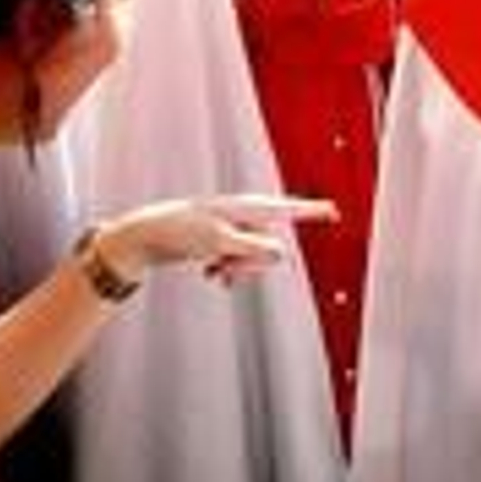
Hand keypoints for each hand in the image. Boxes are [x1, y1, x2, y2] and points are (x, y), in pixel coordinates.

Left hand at [93, 195, 339, 289]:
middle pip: (270, 246)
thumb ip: (254, 249)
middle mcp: (244, 216)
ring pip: (254, 258)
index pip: (289, 209)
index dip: (313, 212)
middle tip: (227, 267)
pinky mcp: (222, 242)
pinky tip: (210, 273)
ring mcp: (233, 230)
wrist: (145, 236)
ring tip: (214, 270)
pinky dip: (228, 270)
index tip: (335, 212)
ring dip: (238, 269)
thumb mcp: (220, 243)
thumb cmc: (180, 231)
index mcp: (247, 208)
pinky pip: (239, 262)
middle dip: (254, 262)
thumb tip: (280, 254)